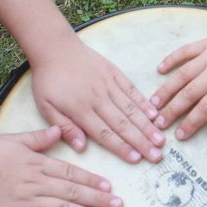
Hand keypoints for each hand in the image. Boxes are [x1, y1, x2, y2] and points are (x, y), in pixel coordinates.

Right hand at [0, 126, 123, 206]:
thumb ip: (39, 139)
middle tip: (119, 206)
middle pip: (73, 193)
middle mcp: (37, 185)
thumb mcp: (13, 140)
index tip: (110, 187)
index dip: (92, 181)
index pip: (71, 173)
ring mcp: (27, 204)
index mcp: (38, 165)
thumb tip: (60, 131)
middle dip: (98, 199)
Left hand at [31, 39, 164, 163]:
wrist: (55, 47)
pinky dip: (144, 103)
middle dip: (141, 141)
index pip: (105, 133)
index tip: (137, 159)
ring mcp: (109, 84)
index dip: (122, 147)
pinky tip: (155, 114)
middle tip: (157, 156)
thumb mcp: (45, 106)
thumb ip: (63, 127)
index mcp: (81, 109)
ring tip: (161, 139)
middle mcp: (99, 98)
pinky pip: (132, 90)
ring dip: (147, 125)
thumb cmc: (48, 80)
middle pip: (123, 124)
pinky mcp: (114, 73)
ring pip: (131, 109)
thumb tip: (81, 148)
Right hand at [151, 19, 206, 139]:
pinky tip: (159, 69)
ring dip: (166, 89)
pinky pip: (185, 51)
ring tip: (153, 103)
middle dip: (172, 110)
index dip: (191, 122)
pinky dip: (171, 59)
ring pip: (182, 74)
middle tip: (157, 124)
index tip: (179, 135)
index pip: (206, 108)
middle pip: (189, 93)